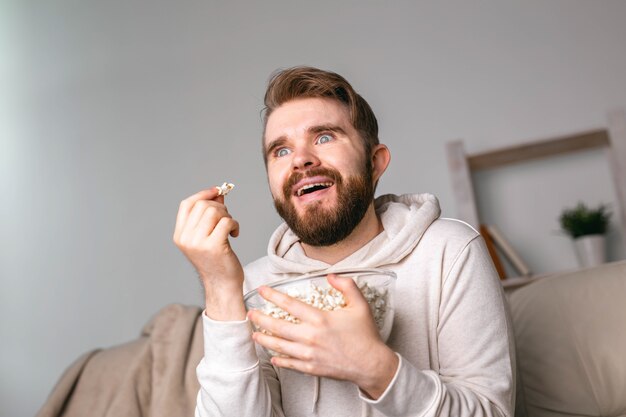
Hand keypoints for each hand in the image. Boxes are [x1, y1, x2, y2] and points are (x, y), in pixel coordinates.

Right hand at [173, 187, 244, 319]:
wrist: (222, 285)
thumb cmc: (217, 260)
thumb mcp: (208, 235)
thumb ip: (209, 215)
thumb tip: (218, 193)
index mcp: (180, 235)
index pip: (186, 204)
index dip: (203, 194)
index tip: (217, 191)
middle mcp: (186, 239)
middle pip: (203, 206)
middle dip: (220, 208)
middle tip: (227, 220)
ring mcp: (198, 243)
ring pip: (215, 212)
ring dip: (228, 216)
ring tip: (230, 228)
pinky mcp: (214, 247)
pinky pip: (226, 222)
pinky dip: (234, 225)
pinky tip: (234, 234)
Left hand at [248, 274, 398, 398]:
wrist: (371, 364)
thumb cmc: (365, 335)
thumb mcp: (360, 305)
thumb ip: (346, 286)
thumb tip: (331, 276)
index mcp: (320, 319)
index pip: (290, 304)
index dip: (273, 296)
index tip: (262, 290)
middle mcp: (310, 336)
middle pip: (278, 326)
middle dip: (261, 318)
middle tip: (250, 313)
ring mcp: (309, 354)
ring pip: (279, 346)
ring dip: (264, 339)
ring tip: (255, 333)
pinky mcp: (311, 368)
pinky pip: (289, 363)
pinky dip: (279, 359)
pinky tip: (272, 356)